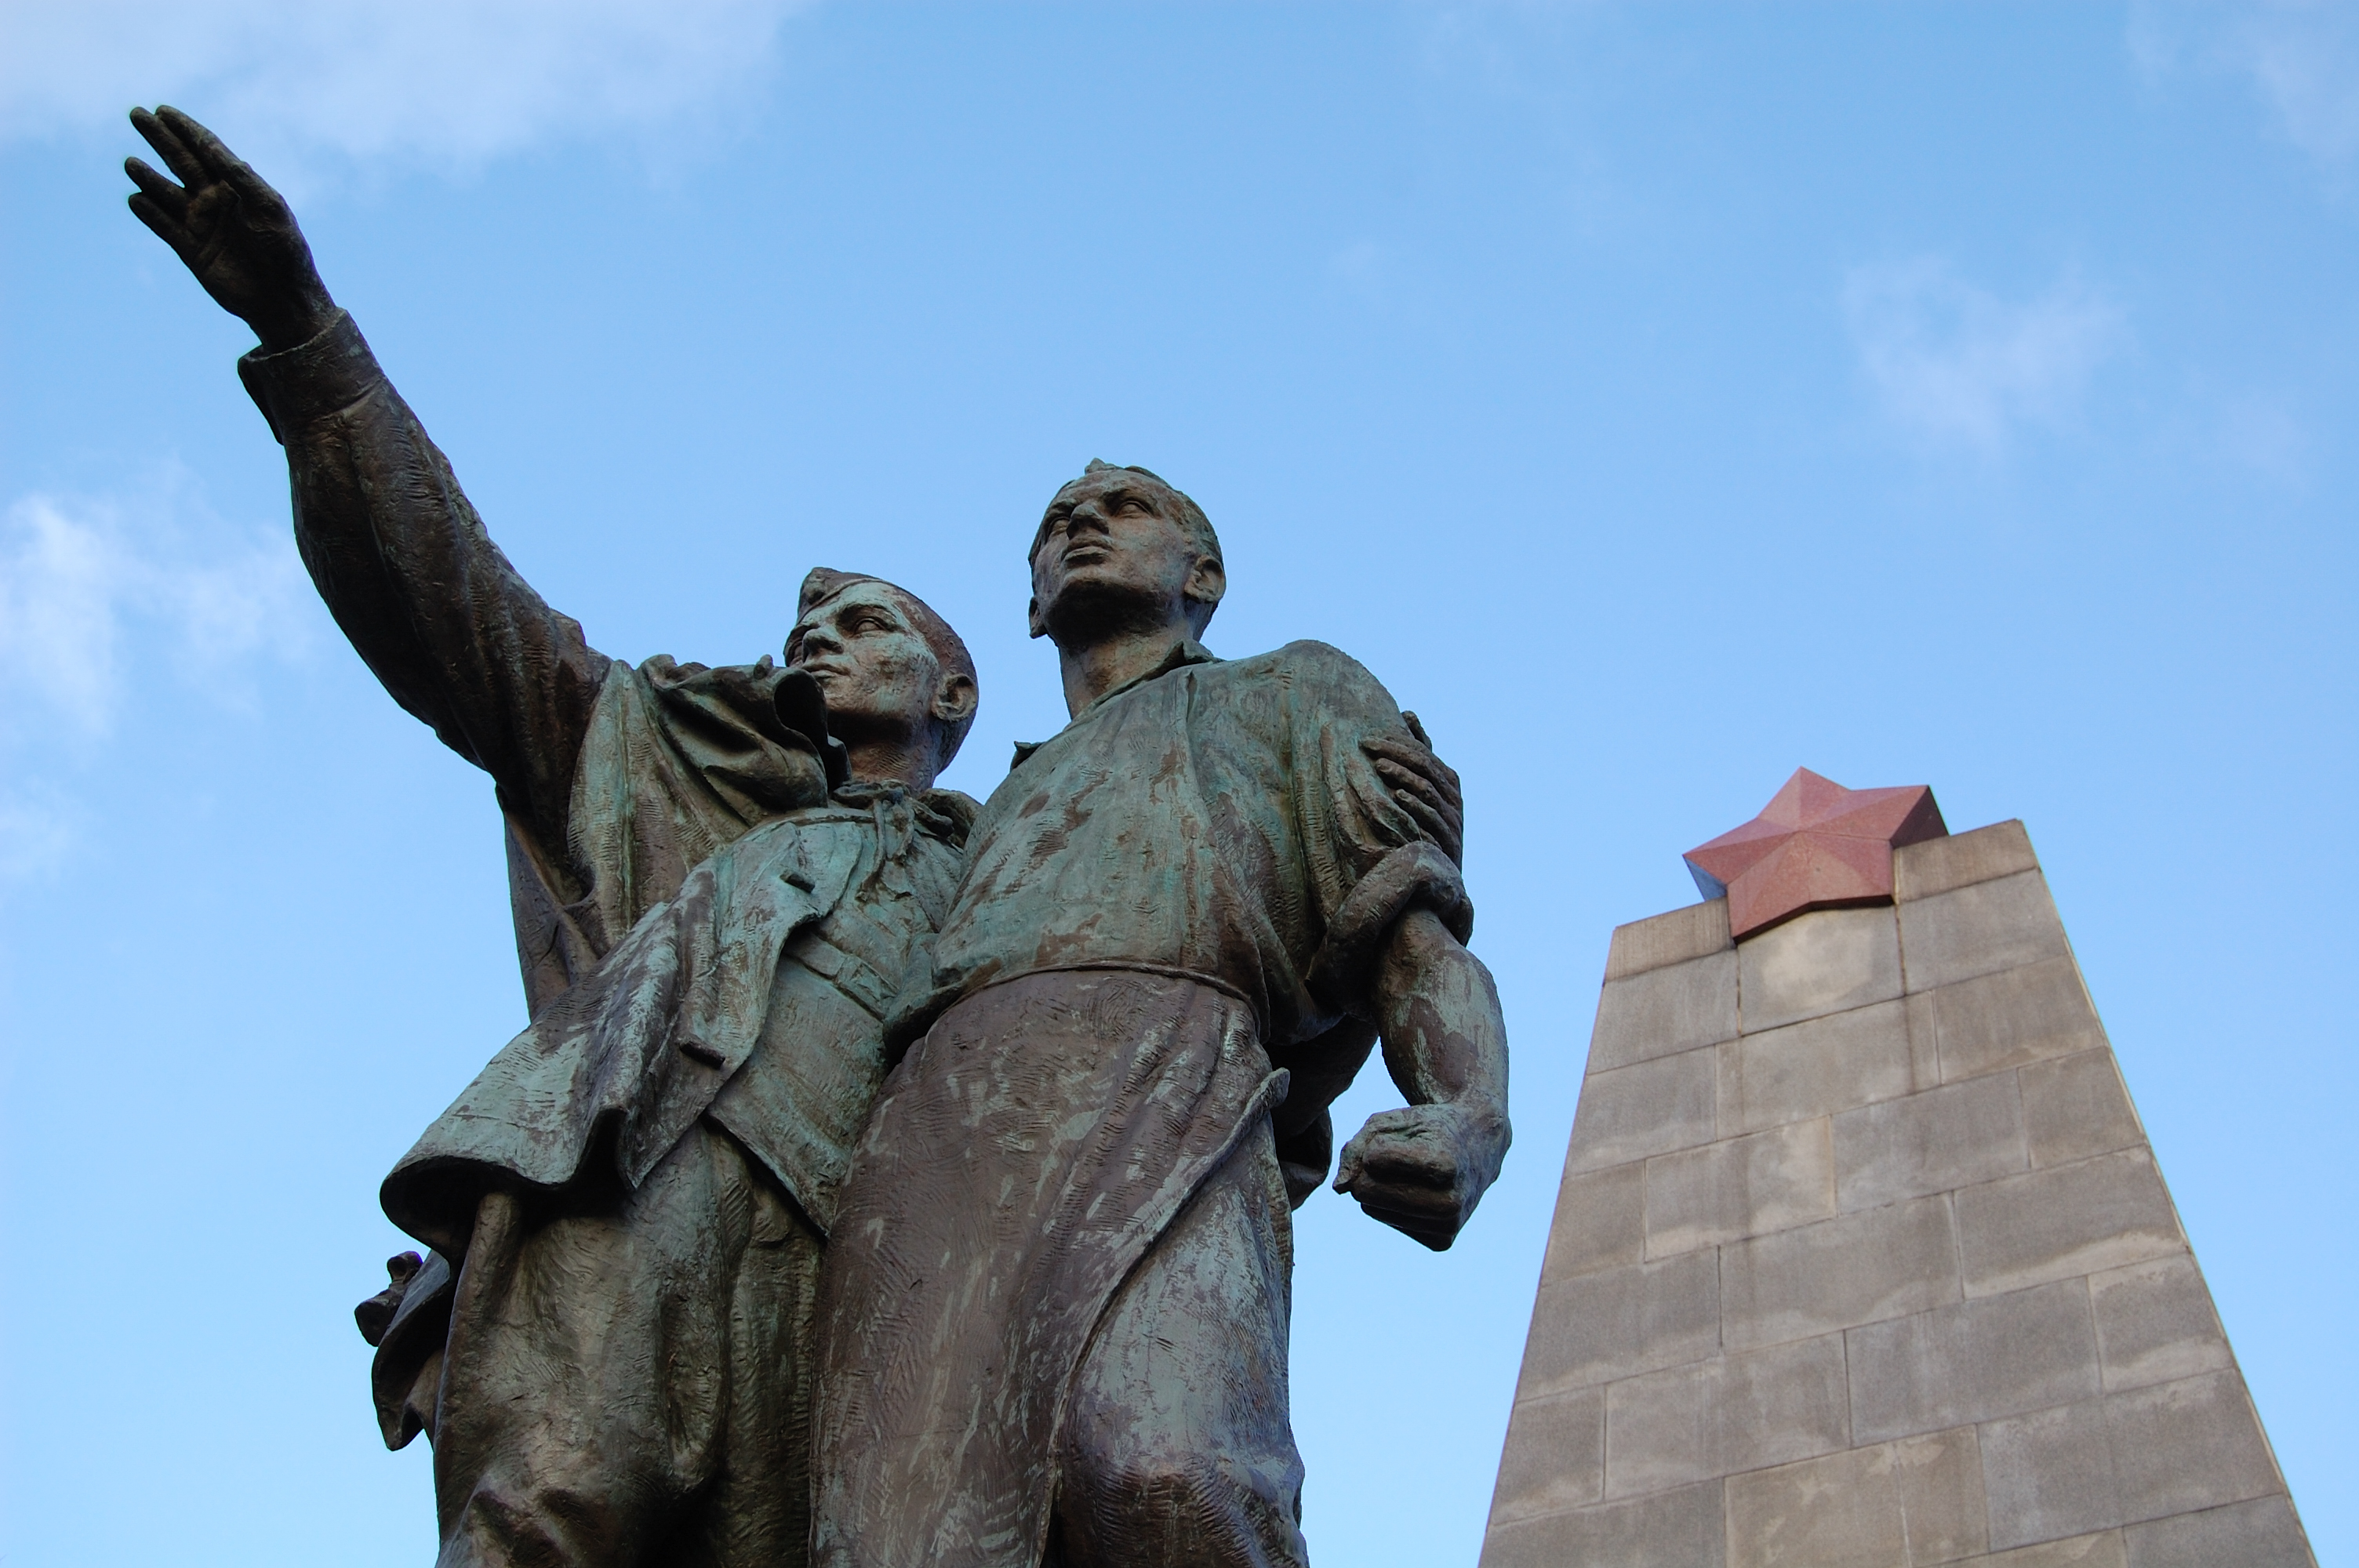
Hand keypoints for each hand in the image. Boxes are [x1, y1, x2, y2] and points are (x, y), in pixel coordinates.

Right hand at [125, 106, 334, 351]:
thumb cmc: (284, 250)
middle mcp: (216, 200)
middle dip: (159, 138)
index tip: (163, 109)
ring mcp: (201, 224)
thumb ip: (238, 175)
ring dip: (148, 176)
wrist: (282, 299)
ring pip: (165, 192)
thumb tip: (209, 143)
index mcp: (238, 187)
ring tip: (132, 163)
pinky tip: (136, 198)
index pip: (206, 149)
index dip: (185, 128)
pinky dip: (149, 212)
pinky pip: (163, 226)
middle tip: (136, 114)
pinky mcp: (189, 250)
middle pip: (180, 161)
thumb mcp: (267, 206)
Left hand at [1333, 1098, 1507, 1250]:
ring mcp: (1447, 1226)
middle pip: (1365, 1191)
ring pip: (1371, 1208)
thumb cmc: (1428, 1129)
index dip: (1378, 1142)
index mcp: (1444, 1165)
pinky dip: (1392, 1205)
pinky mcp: (1442, 1242)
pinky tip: (1418, 1191)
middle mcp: (1449, 1201)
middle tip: (1398, 1156)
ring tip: (1410, 1172)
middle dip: (1369, 1170)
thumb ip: (1356, 1147)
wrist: (1479, 1146)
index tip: (1404, 1138)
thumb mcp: (1393, 1121)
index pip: (1372, 1159)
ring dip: (1378, 1187)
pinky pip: (1387, 1221)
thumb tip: (1340, 1190)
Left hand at [1364, 710, 1463, 864]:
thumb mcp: (1425, 784)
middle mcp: (1453, 796)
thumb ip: (1420, 752)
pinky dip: (1415, 806)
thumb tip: (1408, 713)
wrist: (1440, 872)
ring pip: (1429, 790)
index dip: (1397, 742)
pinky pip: (1432, 819)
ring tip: (1380, 767)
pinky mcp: (1448, 840)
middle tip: (1367, 746)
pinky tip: (1397, 797)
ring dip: (1404, 776)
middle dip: (1396, 754)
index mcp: (1448, 780)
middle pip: (1425, 766)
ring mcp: (1452, 818)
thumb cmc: (1427, 823)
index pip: (1423, 752)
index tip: (1368, 738)